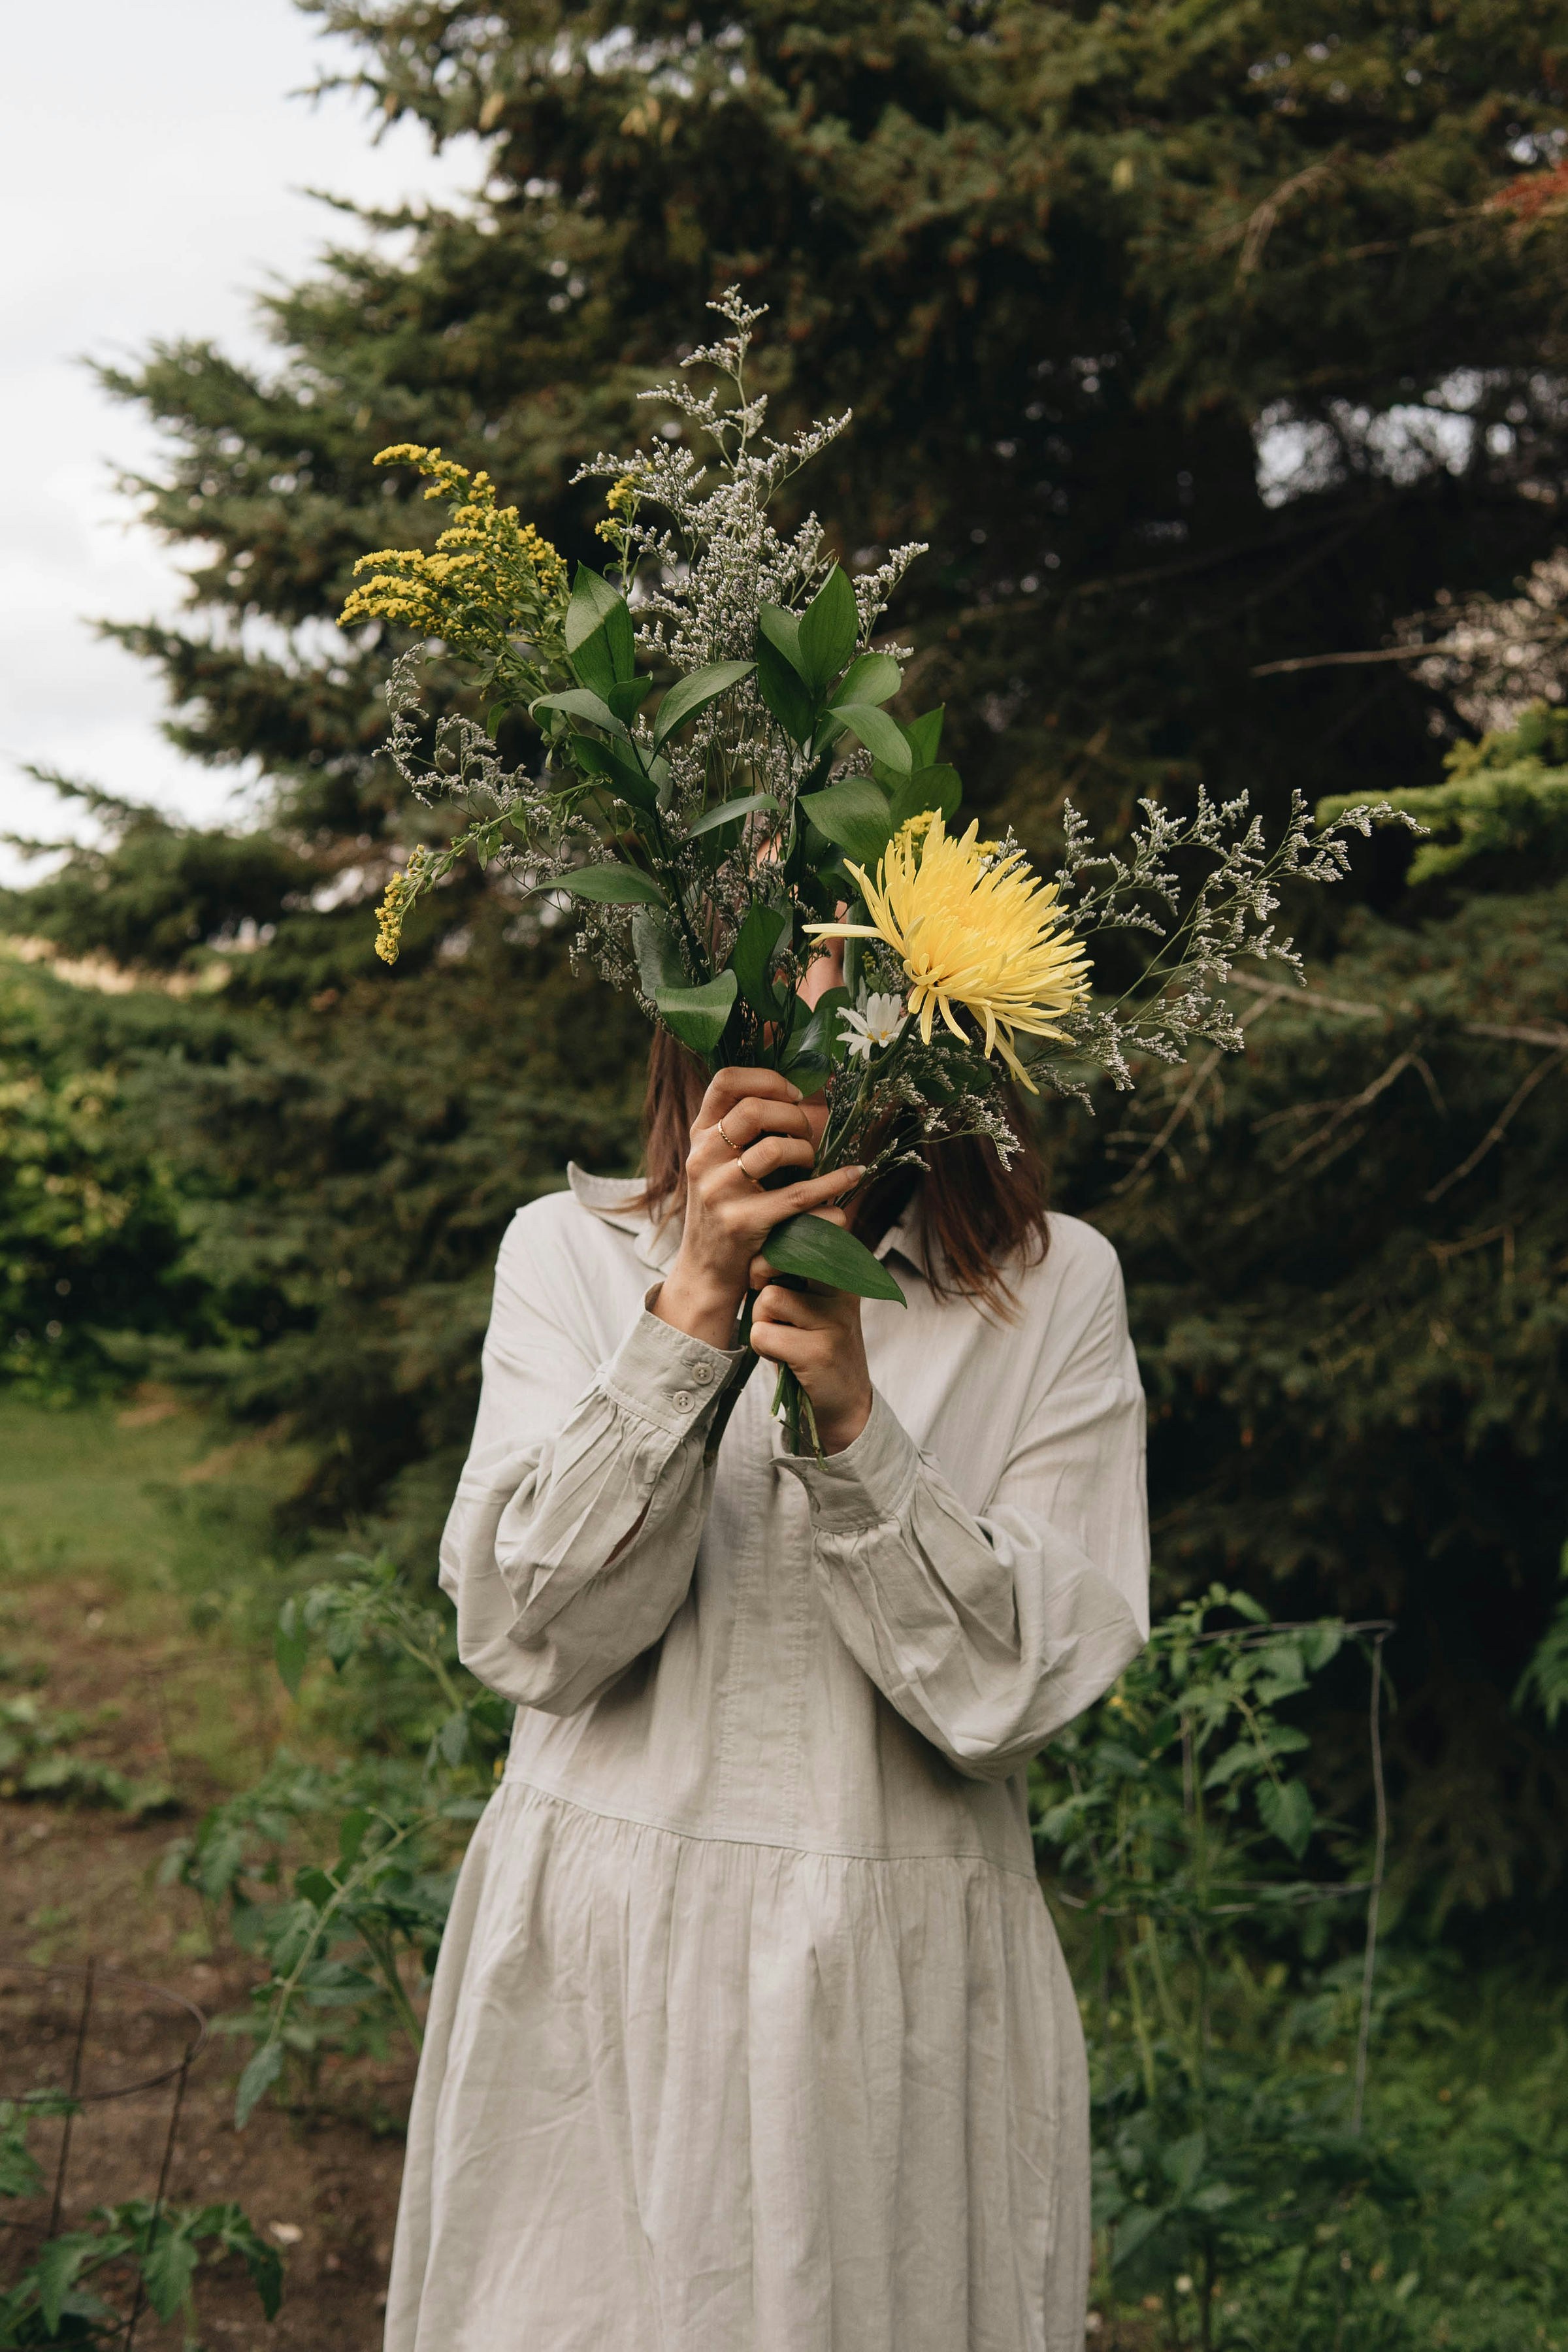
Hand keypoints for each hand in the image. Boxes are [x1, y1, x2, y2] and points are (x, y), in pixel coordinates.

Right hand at [652, 1068, 864, 1350]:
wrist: (706, 1271)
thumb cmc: (725, 1207)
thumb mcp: (720, 1162)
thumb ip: (744, 1129)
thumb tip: (800, 1092)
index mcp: (699, 1136)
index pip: (725, 1082)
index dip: (766, 1079)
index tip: (793, 1094)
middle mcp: (703, 1158)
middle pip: (753, 1110)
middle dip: (793, 1117)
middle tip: (807, 1134)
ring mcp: (719, 1191)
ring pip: (775, 1149)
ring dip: (806, 1152)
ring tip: (811, 1163)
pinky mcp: (742, 1222)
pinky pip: (798, 1195)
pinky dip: (832, 1183)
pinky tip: (852, 1176)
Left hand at [748, 1208, 872, 1454]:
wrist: (843, 1399)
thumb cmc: (813, 1339)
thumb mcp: (807, 1295)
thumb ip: (788, 1267)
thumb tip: (753, 1253)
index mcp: (844, 1264)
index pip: (801, 1231)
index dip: (772, 1248)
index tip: (771, 1272)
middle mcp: (845, 1285)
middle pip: (782, 1256)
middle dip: (760, 1275)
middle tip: (768, 1301)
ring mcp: (836, 1317)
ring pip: (768, 1298)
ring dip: (763, 1320)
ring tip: (785, 1337)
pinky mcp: (821, 1351)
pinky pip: (764, 1334)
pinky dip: (764, 1347)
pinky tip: (786, 1357)